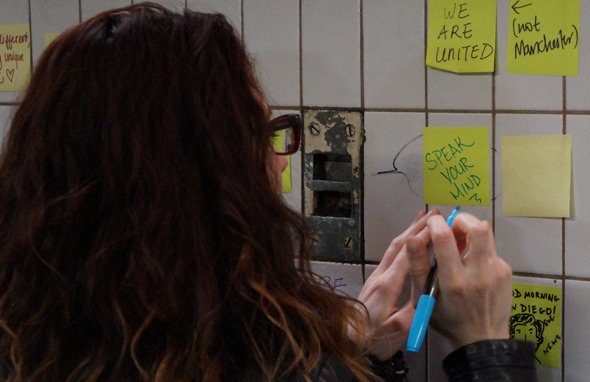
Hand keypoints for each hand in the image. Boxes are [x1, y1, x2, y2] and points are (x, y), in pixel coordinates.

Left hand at [352, 209, 436, 359]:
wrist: (348, 343)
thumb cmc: (376, 339)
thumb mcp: (401, 327)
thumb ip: (415, 304)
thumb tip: (431, 284)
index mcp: (388, 285)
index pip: (407, 254)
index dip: (423, 237)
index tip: (439, 223)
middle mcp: (380, 275)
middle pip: (398, 245)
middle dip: (417, 227)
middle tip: (434, 213)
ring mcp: (375, 276)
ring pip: (392, 247)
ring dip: (408, 231)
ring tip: (421, 218)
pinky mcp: (374, 281)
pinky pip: (389, 254)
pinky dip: (401, 242)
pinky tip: (407, 240)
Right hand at [407, 213, 511, 349]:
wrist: (483, 340)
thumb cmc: (447, 319)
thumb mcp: (424, 298)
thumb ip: (418, 267)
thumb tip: (412, 238)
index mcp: (454, 281)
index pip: (445, 238)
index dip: (436, 223)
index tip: (432, 222)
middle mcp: (479, 273)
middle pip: (477, 228)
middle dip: (461, 220)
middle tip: (451, 228)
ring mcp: (497, 271)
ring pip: (487, 234)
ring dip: (471, 231)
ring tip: (460, 244)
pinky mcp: (507, 271)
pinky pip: (491, 249)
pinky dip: (478, 249)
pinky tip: (472, 265)